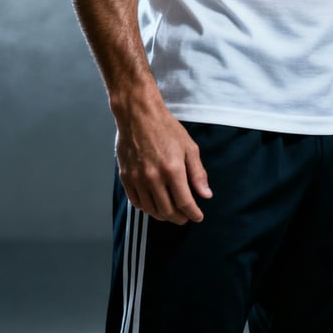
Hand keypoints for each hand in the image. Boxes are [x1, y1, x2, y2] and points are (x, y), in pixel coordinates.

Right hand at [114, 95, 211, 223]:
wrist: (138, 115)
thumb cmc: (166, 128)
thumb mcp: (189, 147)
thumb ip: (198, 173)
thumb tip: (206, 195)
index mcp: (173, 170)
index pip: (185, 202)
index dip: (193, 213)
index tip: (198, 217)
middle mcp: (154, 178)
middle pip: (168, 211)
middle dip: (179, 218)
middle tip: (185, 217)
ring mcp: (137, 179)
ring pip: (151, 210)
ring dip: (163, 216)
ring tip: (171, 214)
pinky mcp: (126, 178)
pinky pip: (136, 202)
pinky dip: (147, 208)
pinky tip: (154, 205)